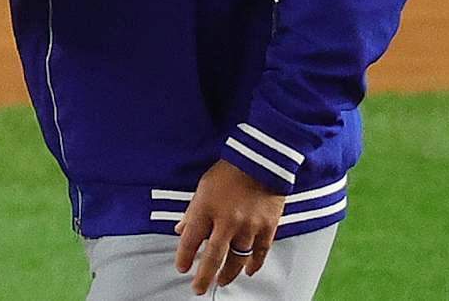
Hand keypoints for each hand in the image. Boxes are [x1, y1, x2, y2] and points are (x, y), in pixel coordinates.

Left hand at [173, 159, 284, 293]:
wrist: (260, 160)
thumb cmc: (228, 172)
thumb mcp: (203, 188)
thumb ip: (192, 212)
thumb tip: (180, 230)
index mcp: (207, 208)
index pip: (191, 239)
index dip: (184, 256)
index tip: (182, 269)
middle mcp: (227, 220)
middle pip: (213, 256)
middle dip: (203, 276)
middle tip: (198, 289)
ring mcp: (249, 226)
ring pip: (237, 259)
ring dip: (228, 274)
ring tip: (221, 282)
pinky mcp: (268, 227)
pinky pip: (260, 253)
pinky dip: (253, 264)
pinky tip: (247, 271)